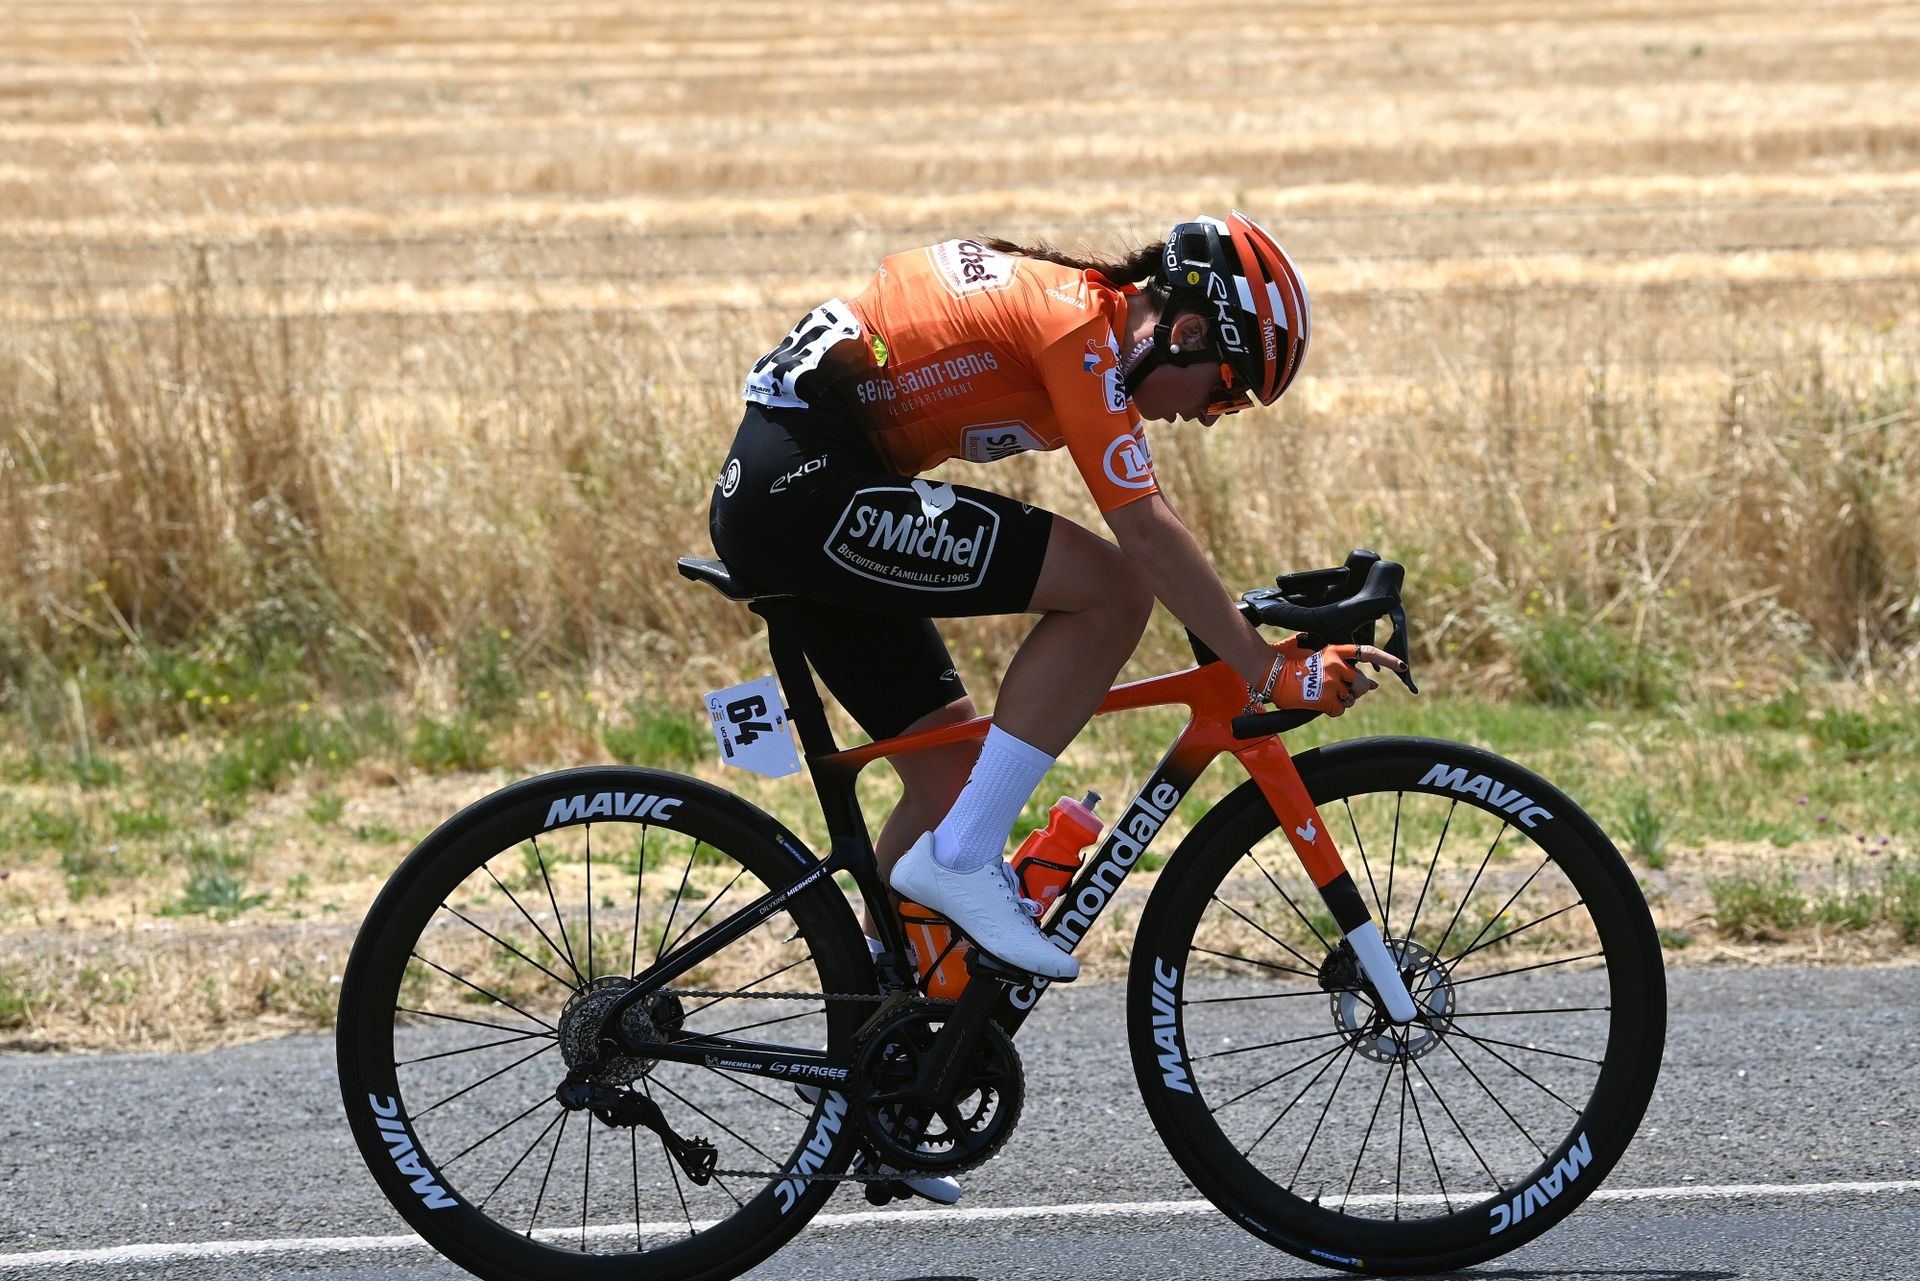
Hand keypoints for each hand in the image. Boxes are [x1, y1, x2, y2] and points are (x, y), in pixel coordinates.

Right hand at [1258, 636, 1407, 716]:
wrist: (1271, 673)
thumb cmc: (1289, 662)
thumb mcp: (1314, 653)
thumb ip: (1340, 664)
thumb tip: (1371, 685)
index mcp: (1334, 651)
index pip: (1367, 653)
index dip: (1387, 660)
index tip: (1402, 667)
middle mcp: (1336, 665)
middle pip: (1362, 684)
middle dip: (1356, 691)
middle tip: (1341, 691)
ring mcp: (1331, 682)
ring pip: (1350, 699)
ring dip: (1340, 700)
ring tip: (1322, 695)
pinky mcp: (1325, 699)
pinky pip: (1339, 709)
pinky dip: (1332, 710)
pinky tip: (1318, 704)